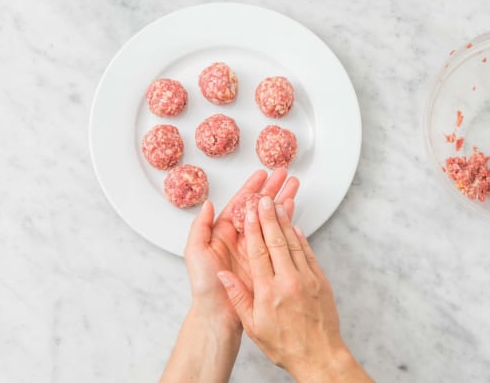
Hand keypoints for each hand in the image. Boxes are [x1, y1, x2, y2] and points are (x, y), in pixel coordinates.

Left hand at [184, 169, 298, 331]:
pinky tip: (293, 210)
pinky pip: (278, 236)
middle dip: (272, 189)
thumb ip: (200, 227)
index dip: (252, 188)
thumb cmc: (205, 286)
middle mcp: (241, 237)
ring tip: (294, 185)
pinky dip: (287, 222)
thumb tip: (208, 204)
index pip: (240, 204)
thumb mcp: (195, 253)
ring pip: (270, 217)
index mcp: (224, 232)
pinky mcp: (267, 259)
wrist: (219, 314)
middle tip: (283, 174)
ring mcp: (255, 247)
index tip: (262, 175)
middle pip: (259, 207)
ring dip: (282, 201)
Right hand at [217, 197, 371, 381]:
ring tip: (278, 204)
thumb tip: (224, 276)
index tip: (249, 212)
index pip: (258, 252)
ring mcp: (308, 279)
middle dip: (268, 217)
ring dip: (285, 222)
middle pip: (276, 241)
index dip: (252, 229)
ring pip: (294, 243)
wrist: (319, 356)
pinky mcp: (321, 281)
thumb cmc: (285, 345)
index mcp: (269, 291)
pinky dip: (301, 238)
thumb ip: (238, 297)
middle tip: (263, 198)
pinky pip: (309, 254)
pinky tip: (296, 228)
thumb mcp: (254, 325)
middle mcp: (289, 281)